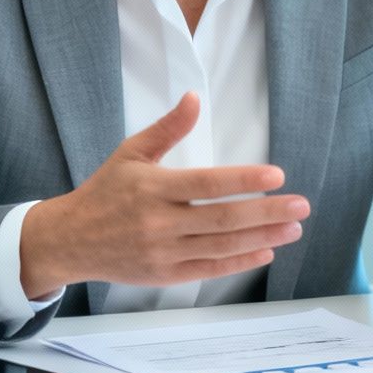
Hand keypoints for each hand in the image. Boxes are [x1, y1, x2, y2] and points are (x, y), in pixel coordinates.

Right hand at [18, 93, 311, 293]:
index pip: (206, 184)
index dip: (243, 180)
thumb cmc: (105, 191)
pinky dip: (239, 262)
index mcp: (152, 188)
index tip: (277, 175)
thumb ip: (167, 128)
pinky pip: (209, 269)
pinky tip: (265, 250)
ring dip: (262, 237)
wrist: (71, 240)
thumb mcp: (130, 153)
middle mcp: (159, 223)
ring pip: (221, 246)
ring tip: (293, 227)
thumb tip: (194, 97)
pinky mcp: (165, 275)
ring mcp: (163, 252)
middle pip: (222, 219)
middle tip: (301, 205)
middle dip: (266, 212)